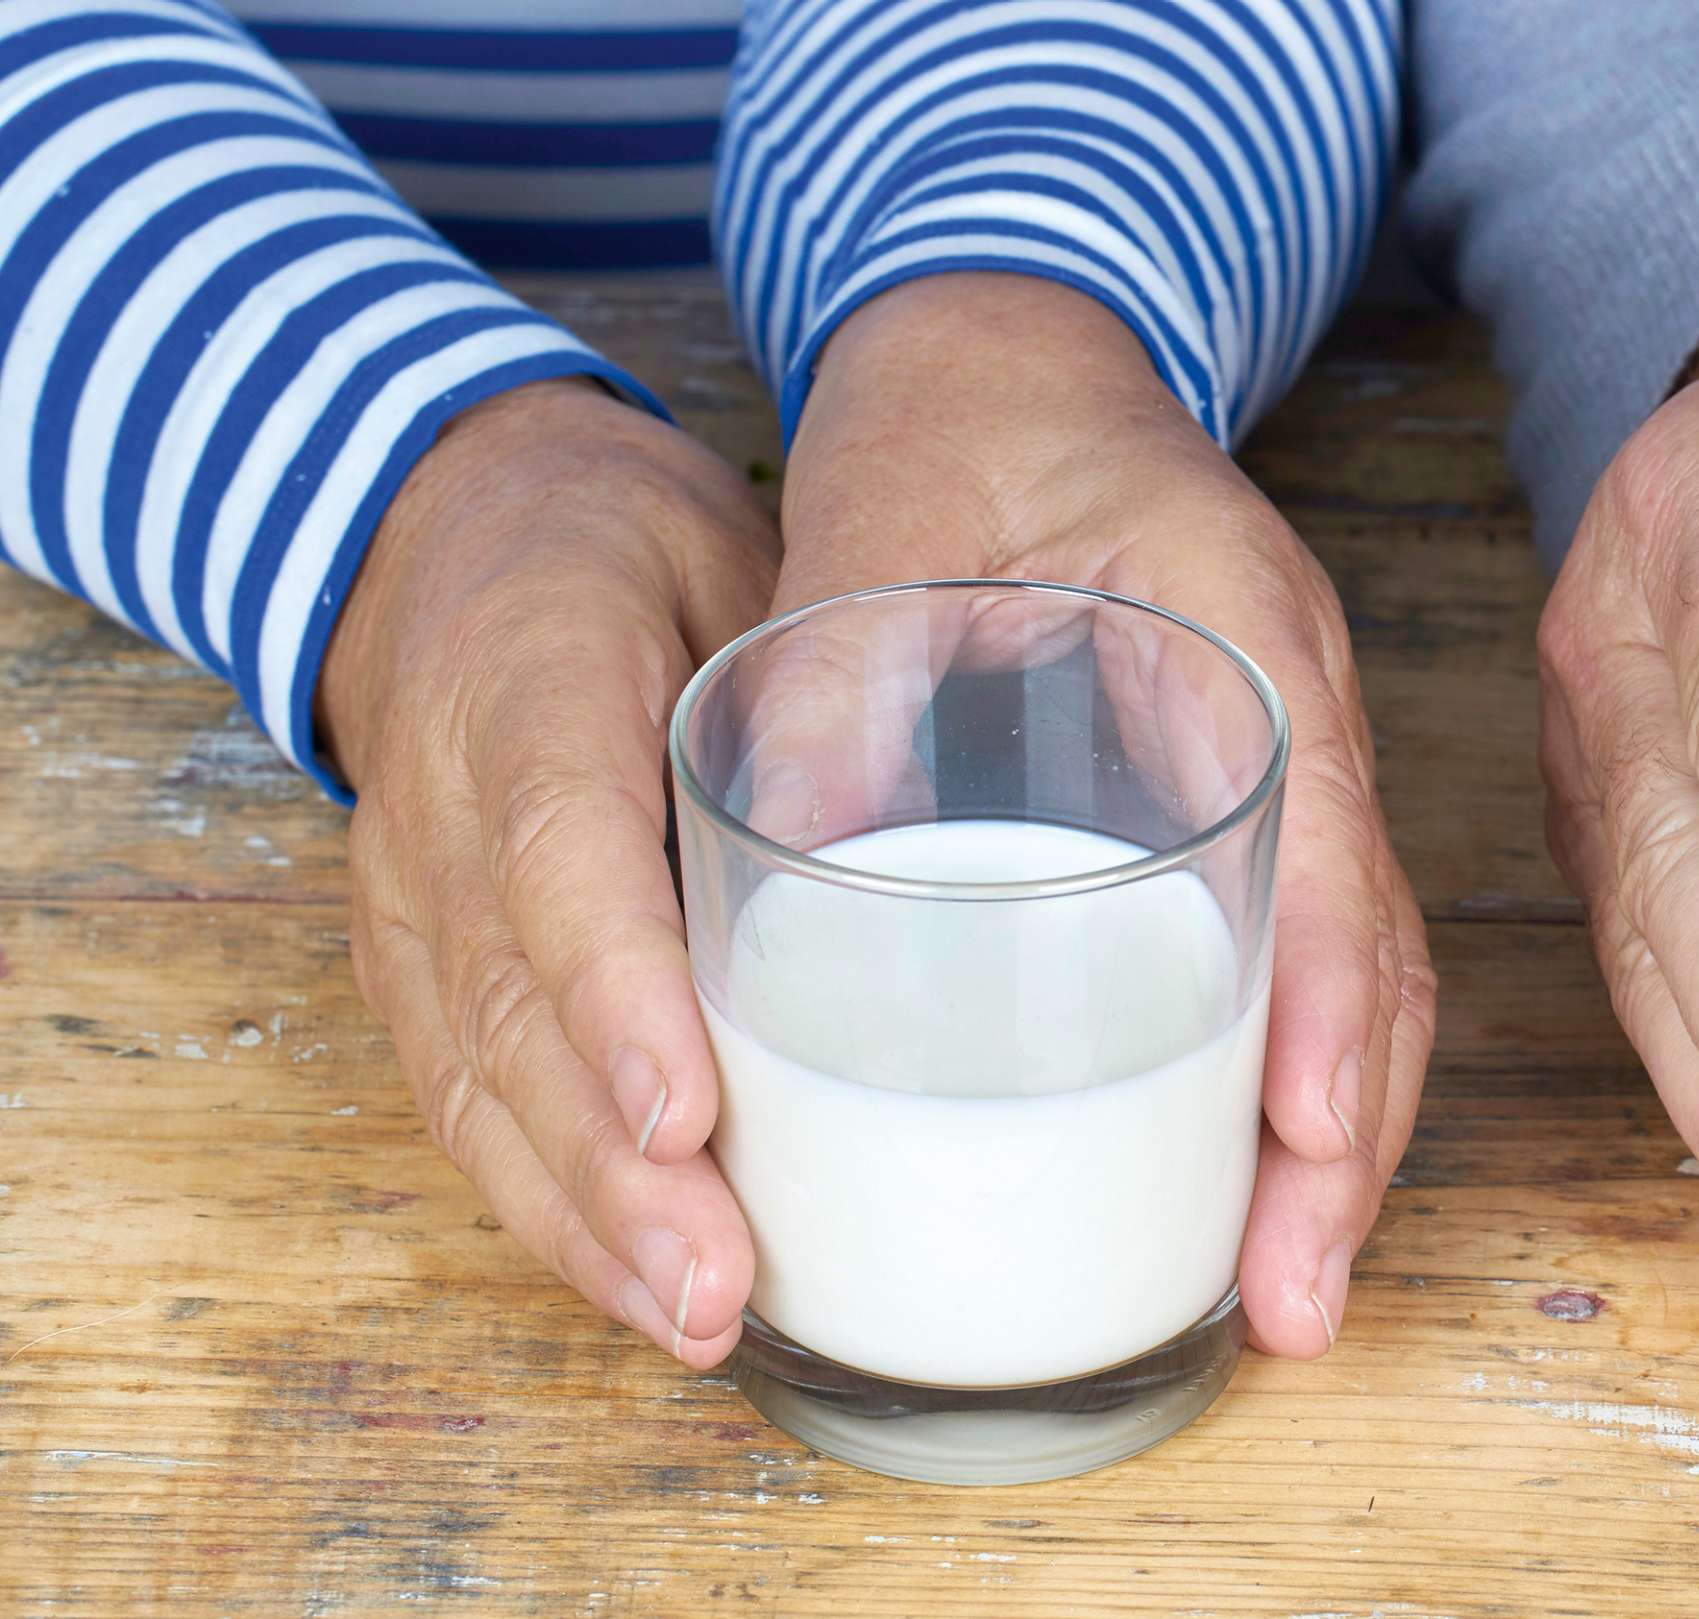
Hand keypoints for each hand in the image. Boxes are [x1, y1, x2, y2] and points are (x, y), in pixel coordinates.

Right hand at [320, 379, 781, 1366]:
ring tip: (697, 1320)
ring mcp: (409, 899)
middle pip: (512, 1011)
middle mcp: (438, 806)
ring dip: (587, 1221)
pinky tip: (645, 1289)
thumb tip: (968, 819)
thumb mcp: (733, 555)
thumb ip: (820, 673)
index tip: (691, 1110)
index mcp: (519, 676)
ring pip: (477, 1084)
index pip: (558, 850)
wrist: (454, 529)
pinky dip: (554, 1210)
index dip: (618, 994)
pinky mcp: (418, 968)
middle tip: (720, 1282)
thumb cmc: (636, 551)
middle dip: (614, 1168)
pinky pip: (468, 1103)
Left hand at [766, 274, 1433, 1357]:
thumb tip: (781, 878)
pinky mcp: (1247, 810)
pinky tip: (1252, 1194)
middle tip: (1296, 1302)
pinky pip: (1307, 967)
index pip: (1323, 835)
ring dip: (1337, 1145)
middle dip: (1350, 1141)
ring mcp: (1290, 765)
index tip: (1302, 1135)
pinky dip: (1293, 1089)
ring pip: (1359, 980)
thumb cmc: (957, 425)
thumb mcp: (871, 526)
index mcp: (1239, 628)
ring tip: (1286, 1299)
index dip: (1323, 997)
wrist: (1012, 354)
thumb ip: (832, 680)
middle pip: (1374, 952)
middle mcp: (1297, 709)